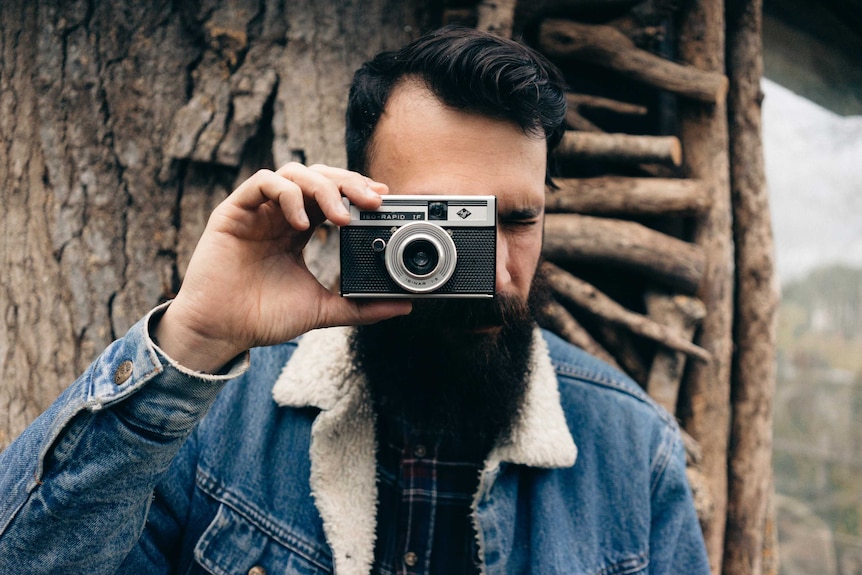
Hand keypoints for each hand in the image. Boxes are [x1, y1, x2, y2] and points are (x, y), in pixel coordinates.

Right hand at [154, 163, 411, 371]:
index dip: (357, 190)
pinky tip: (301, 222)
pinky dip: (287, 195)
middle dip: (348, 183)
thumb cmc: (264, 318)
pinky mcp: (234, 211)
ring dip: (323, 188)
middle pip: (319, 177)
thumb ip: (361, 306)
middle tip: (372, 201)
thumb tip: (404, 306)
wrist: (222, 332)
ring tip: (341, 217)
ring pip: (294, 173)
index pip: (332, 195)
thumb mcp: (323, 310)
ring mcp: (257, 211)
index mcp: (298, 230)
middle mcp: (280, 214)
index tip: (383, 200)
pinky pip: (262, 183)